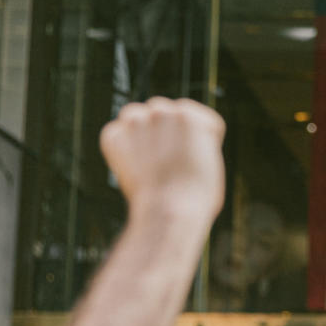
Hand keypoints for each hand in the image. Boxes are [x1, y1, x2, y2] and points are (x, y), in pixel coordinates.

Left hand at [100, 98, 224, 226]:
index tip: (192, 157)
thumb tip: (178, 140)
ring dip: (140, 133)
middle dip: (163, 130)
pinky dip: (121, 148)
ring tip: (148, 162)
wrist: (169, 213)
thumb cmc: (196, 195)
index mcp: (191, 115)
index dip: (193, 137)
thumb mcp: (210, 160)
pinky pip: (116, 134)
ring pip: (135, 117)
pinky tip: (133, 167)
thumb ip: (196, 140)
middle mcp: (163, 111)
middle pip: (161, 111)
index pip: (190, 115)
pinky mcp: (114, 136)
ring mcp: (137, 122)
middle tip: (167, 160)